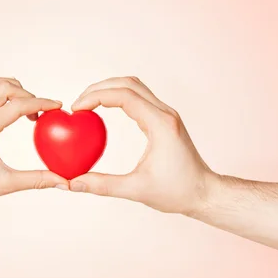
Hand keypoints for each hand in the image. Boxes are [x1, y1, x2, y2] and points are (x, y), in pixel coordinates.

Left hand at [0, 76, 67, 208]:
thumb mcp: (5, 184)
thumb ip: (37, 180)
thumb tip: (64, 181)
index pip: (16, 106)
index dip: (41, 104)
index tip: (57, 106)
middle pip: (4, 87)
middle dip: (27, 94)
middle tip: (39, 112)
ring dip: (10, 88)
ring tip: (23, 106)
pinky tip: (5, 107)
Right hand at [69, 76, 215, 214]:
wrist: (204, 193)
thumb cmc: (177, 192)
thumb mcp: (137, 190)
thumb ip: (103, 185)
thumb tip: (73, 183)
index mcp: (160, 124)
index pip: (123, 95)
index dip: (95, 97)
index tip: (77, 109)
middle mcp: (165, 113)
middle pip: (128, 84)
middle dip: (99, 88)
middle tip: (78, 104)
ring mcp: (166, 115)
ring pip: (134, 87)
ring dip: (109, 89)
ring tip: (88, 104)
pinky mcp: (165, 120)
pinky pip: (139, 98)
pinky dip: (119, 98)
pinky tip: (105, 111)